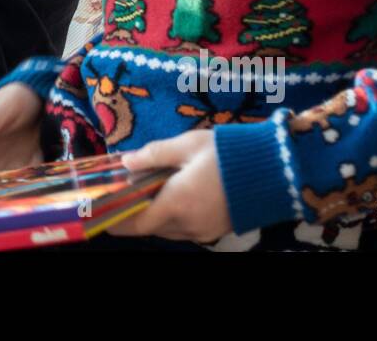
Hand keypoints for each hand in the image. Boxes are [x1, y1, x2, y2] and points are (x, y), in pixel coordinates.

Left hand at [106, 130, 232, 242]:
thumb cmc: (229, 153)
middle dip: (134, 214)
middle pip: (150, 227)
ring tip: (148, 191)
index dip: (116, 221)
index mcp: (177, 203)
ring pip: (168, 229)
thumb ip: (154, 154)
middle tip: (123, 195)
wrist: (276, 170)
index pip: (136, 223)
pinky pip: (185, 229)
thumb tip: (126, 161)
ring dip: (154, 215)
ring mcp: (204, 230)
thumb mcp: (188, 145)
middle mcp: (188, 224)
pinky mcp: (217, 230)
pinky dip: (173, 217)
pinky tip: (174, 196)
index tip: (101, 214)